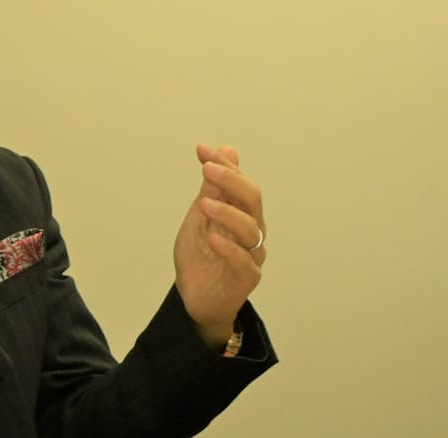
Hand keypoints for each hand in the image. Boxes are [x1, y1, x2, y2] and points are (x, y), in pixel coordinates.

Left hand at [173, 144, 266, 348]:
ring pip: (251, 229)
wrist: (195, 298)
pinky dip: (228, 248)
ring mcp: (251, 255)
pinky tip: (212, 238)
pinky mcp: (246, 279)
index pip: (239, 184)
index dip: (225, 165)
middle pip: (252, 200)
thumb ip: (212, 188)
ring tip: (205, 204)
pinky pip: (242, 261)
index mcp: (241, 213)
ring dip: (228, 213)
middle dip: (231, 181)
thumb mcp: (199, 217)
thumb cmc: (201, 256)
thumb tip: (224, 149)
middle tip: (208, 169)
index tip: (203, 150)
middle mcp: (252, 231)